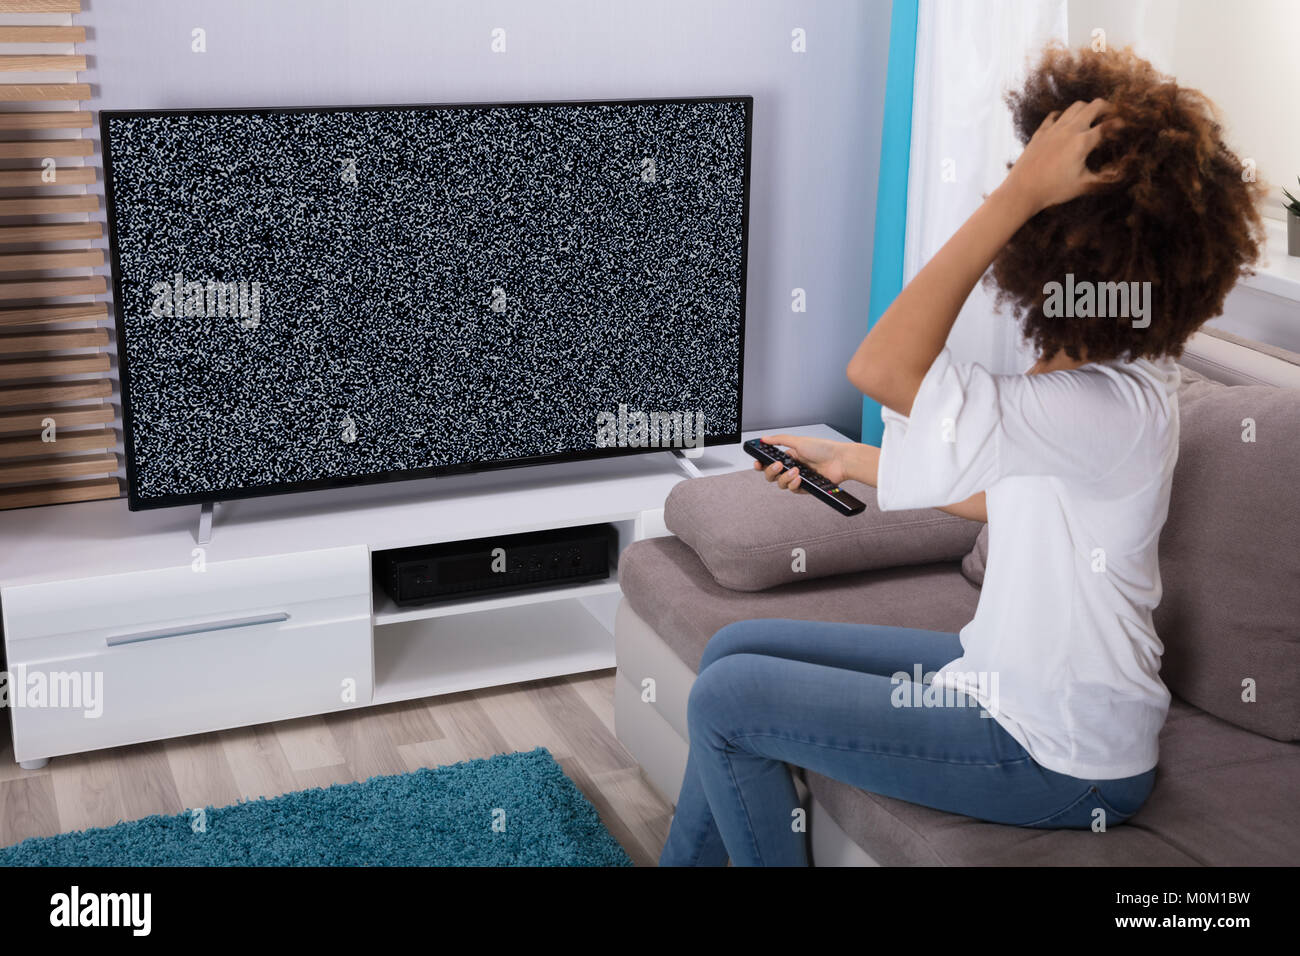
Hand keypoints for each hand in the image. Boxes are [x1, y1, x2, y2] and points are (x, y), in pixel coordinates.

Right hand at [754, 434, 851, 493]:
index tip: (757, 463)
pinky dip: (794, 485)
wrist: (840, 461)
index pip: (770, 461)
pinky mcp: (806, 487)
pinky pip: (793, 490)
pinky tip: (800, 478)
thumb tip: (764, 438)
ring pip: (781, 484)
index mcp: (790, 455)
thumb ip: (779, 440)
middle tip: (778, 466)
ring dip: (785, 478)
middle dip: (772, 471)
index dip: (762, 464)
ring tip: (796, 471)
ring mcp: (799, 478)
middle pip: (772, 475)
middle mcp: (793, 467)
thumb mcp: (799, 441)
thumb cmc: (824, 449)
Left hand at [1002, 98, 1122, 214]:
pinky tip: (1067, 124)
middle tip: (1113, 115)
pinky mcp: (1040, 132)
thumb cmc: (1053, 190)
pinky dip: (1065, 115)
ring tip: (1093, 118)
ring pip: (1076, 106)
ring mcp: (1053, 129)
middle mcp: (1069, 130)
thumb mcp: (1084, 185)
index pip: (1108, 126)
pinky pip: (1055, 115)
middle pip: (1094, 105)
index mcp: (1082, 142)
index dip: (1120, 124)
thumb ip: (1106, 178)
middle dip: (1108, 107)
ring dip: (1088, 108)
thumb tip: (1123, 173)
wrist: (1022, 190)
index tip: (1125, 127)